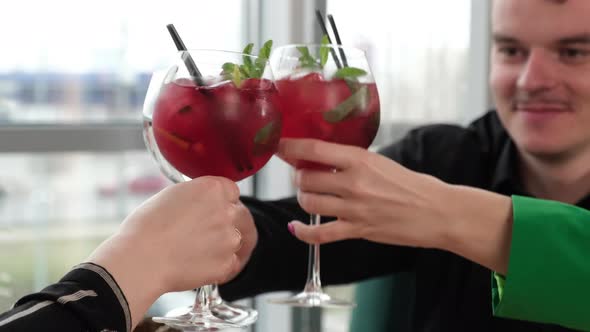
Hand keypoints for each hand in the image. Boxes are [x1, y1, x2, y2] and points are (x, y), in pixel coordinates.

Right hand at [88, 176, 251, 327]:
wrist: (141, 259)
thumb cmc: (146, 227)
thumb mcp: (172, 196)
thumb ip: (197, 196)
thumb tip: (204, 203)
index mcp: (213, 189)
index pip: (232, 191)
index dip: (221, 201)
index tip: (212, 209)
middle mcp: (227, 211)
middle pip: (239, 215)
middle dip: (226, 223)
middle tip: (205, 233)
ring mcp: (230, 238)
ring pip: (235, 240)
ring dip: (222, 245)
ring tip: (195, 250)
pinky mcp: (227, 264)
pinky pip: (230, 264)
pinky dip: (218, 266)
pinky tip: (197, 264)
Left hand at [279, 139, 512, 274]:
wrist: (438, 211)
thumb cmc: (413, 184)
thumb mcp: (381, 162)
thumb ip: (353, 161)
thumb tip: (324, 158)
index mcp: (360, 160)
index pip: (314, 149)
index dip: (289, 147)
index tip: (278, 144)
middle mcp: (354, 183)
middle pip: (305, 177)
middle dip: (298, 175)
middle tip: (302, 173)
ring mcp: (354, 209)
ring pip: (309, 202)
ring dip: (303, 198)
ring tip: (310, 194)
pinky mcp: (358, 231)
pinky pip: (320, 234)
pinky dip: (303, 232)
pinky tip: (296, 227)